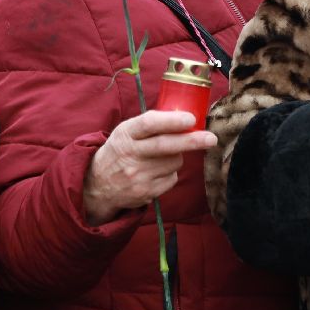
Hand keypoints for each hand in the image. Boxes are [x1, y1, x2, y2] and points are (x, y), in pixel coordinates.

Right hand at [83, 110, 216, 225]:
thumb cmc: (121, 151)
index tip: (191, 119)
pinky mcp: (145, 192)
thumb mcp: (127, 132)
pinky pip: (172, 178)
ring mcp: (137, 175)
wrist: (98, 184)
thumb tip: (187, 117)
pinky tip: (156, 172)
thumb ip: (151, 124)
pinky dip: (170, 173)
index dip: (172, 121)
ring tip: (162, 157)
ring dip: (177, 157)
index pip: (149, 124)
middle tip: (211, 138)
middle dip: (192, 141)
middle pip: (165, 146)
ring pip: (174, 162)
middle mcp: (130, 154)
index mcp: (126, 133)